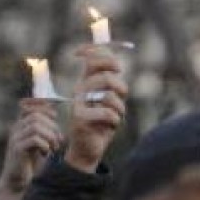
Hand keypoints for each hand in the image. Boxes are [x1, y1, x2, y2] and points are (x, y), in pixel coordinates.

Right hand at [0, 100, 63, 199]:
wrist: (18, 179)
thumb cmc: (32, 160)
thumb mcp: (40, 141)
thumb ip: (44, 128)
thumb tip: (54, 112)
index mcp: (21, 126)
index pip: (28, 107)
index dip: (43, 108)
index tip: (55, 116)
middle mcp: (16, 130)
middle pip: (36, 116)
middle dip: (52, 126)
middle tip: (58, 140)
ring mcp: (15, 139)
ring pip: (36, 126)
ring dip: (50, 136)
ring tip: (53, 147)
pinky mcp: (17, 150)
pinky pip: (34, 139)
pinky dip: (45, 145)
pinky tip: (46, 153)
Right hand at [65, 45, 128, 172]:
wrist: (88, 148)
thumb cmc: (102, 122)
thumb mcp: (109, 99)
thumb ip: (111, 82)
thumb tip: (116, 62)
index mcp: (87, 82)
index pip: (92, 58)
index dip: (97, 50)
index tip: (110, 62)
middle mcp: (80, 90)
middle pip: (105, 76)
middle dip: (120, 87)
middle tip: (121, 96)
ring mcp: (78, 104)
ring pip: (110, 96)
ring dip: (120, 108)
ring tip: (115, 116)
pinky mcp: (80, 119)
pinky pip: (109, 113)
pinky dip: (116, 120)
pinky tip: (110, 125)